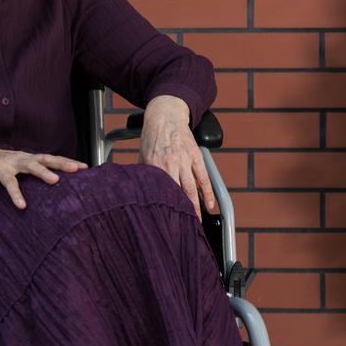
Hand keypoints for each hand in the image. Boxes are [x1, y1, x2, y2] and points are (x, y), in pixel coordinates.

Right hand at [0, 134, 85, 209]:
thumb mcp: (15, 167)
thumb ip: (28, 173)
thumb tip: (45, 184)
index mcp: (28, 158)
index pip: (51, 158)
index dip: (67, 161)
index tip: (85, 167)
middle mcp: (23, 157)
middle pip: (46, 158)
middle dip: (63, 163)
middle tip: (78, 169)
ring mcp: (10, 162)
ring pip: (30, 165)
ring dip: (43, 172)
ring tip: (55, 180)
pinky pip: (9, 182)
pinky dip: (16, 194)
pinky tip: (21, 204)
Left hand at [139, 95, 215, 218]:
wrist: (165, 116)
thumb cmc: (151, 138)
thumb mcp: (142, 155)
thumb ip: (141, 174)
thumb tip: (134, 192)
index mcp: (154, 165)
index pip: (158, 192)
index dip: (162, 209)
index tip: (164, 223)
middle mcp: (169, 164)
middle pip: (176, 194)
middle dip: (179, 213)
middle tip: (182, 229)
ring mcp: (185, 160)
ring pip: (191, 189)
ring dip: (195, 208)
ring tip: (196, 223)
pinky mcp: (196, 156)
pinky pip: (204, 178)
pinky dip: (207, 193)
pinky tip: (210, 205)